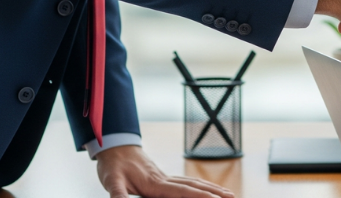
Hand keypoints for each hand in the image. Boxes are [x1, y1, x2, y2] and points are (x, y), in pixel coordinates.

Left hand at [96, 145, 232, 197]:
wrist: (114, 147)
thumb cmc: (112, 165)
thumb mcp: (111, 182)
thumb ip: (118, 195)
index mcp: (155, 184)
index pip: (183, 192)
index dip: (201, 196)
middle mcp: (164, 180)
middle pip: (195, 186)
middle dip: (215, 193)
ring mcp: (166, 177)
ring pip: (194, 183)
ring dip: (212, 189)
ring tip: (229, 194)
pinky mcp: (163, 177)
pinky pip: (187, 182)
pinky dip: (201, 185)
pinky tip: (207, 188)